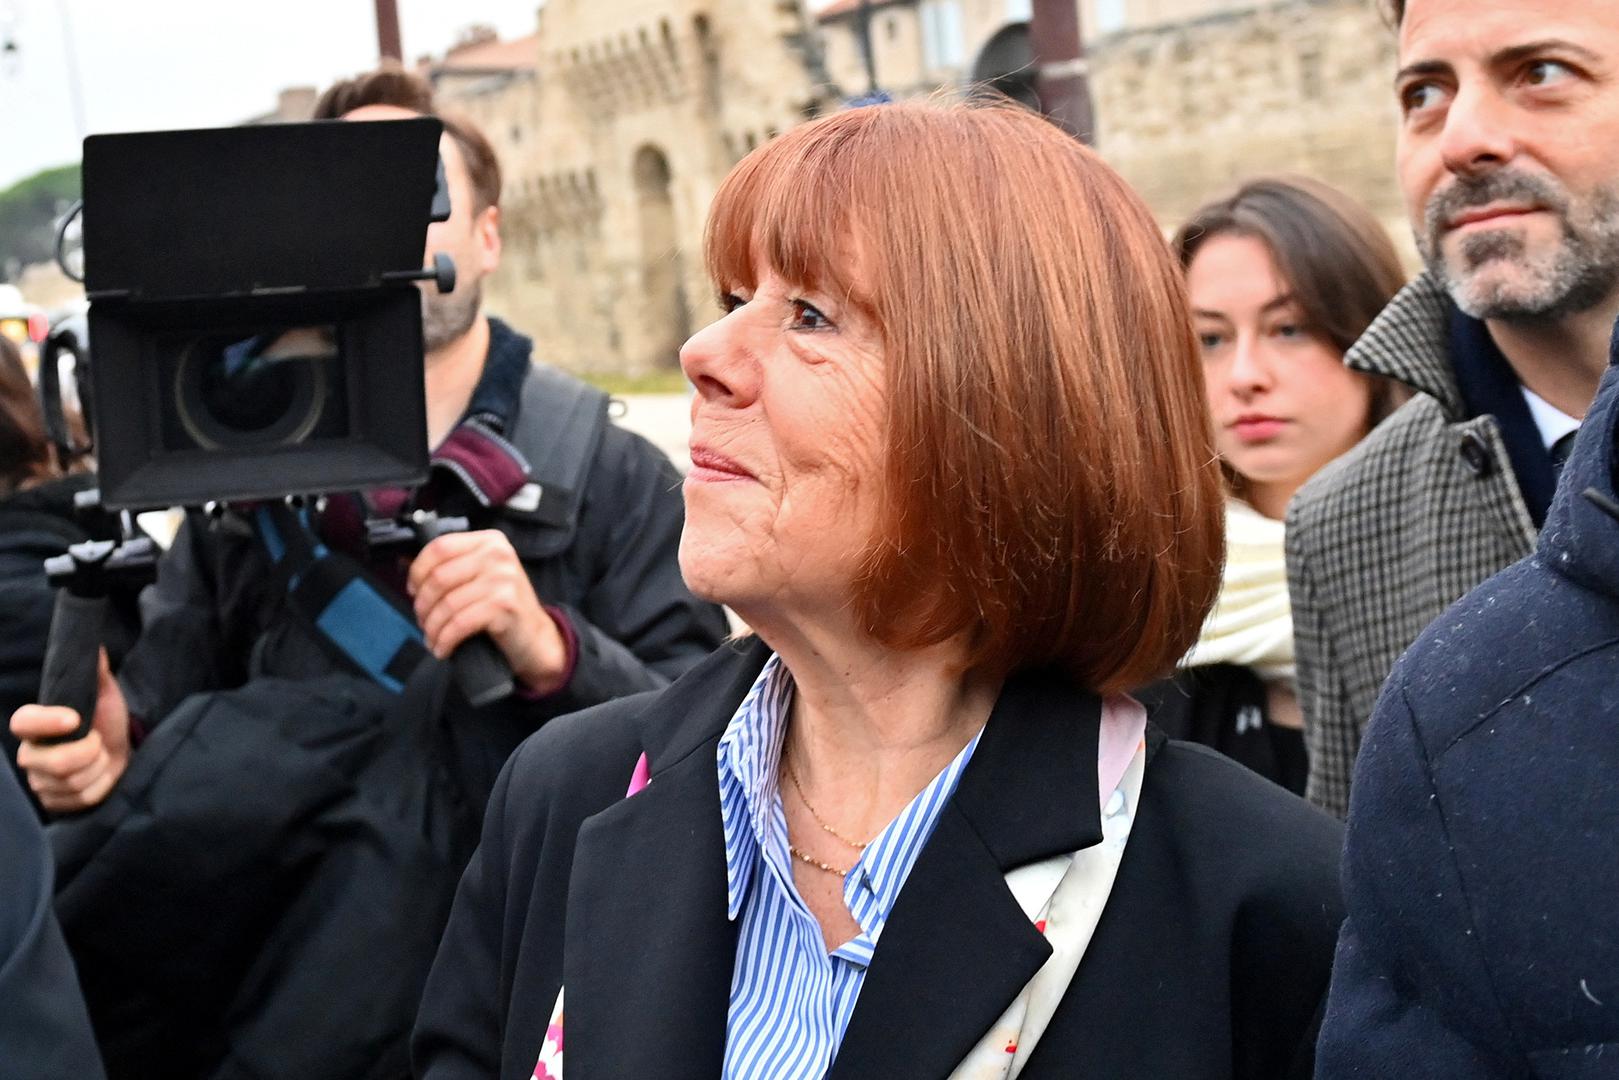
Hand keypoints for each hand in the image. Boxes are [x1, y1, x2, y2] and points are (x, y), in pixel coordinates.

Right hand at [12, 649, 131, 813]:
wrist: (122, 754)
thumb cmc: (108, 723)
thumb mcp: (106, 696)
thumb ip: (97, 674)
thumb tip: (97, 648)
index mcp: (35, 725)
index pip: (23, 723)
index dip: (46, 722)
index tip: (75, 718)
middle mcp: (30, 754)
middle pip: (56, 763)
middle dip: (90, 752)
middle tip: (99, 742)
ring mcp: (40, 781)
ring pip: (72, 783)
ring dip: (98, 768)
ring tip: (100, 758)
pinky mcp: (53, 802)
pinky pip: (81, 798)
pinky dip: (100, 786)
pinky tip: (100, 777)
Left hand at [408, 530, 569, 694]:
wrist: (535, 637)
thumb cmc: (502, 608)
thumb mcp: (481, 576)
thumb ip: (453, 567)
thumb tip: (405, 565)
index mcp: (490, 541)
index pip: (439, 547)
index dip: (418, 571)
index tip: (413, 591)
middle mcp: (498, 555)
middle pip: (438, 577)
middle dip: (423, 605)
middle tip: (423, 621)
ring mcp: (503, 579)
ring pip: (447, 604)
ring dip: (432, 627)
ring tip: (432, 638)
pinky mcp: (504, 605)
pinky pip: (459, 623)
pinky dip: (445, 640)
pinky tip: (442, 649)